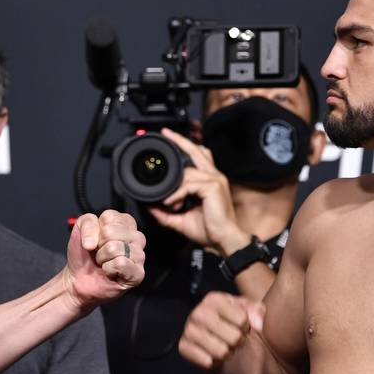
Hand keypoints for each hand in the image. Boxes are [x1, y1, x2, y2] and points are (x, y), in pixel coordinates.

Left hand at [63, 209, 145, 308]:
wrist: (78, 279)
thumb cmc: (84, 254)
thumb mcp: (80, 230)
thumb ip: (87, 223)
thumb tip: (93, 242)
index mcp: (125, 223)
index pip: (109, 217)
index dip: (96, 230)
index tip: (96, 240)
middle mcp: (136, 237)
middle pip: (110, 232)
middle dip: (98, 245)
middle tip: (99, 253)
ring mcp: (140, 255)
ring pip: (114, 248)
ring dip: (102, 258)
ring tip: (104, 263)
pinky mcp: (138, 273)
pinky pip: (121, 263)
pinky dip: (108, 269)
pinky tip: (110, 272)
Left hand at [147, 128, 246, 255]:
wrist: (224, 240)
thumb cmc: (209, 230)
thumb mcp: (181, 219)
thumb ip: (165, 212)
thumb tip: (150, 206)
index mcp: (209, 180)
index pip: (199, 156)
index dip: (185, 147)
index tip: (171, 139)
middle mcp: (214, 176)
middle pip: (197, 151)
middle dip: (180, 140)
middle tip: (166, 133)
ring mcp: (215, 180)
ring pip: (188, 171)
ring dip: (173, 188)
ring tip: (170, 204)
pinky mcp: (213, 187)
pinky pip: (189, 184)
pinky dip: (177, 193)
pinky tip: (173, 204)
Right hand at [179, 292, 264, 369]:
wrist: (213, 338)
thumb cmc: (231, 321)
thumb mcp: (247, 309)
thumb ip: (257, 310)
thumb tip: (258, 325)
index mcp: (213, 299)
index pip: (242, 320)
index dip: (245, 326)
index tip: (239, 325)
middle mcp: (198, 313)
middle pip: (234, 338)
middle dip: (238, 341)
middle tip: (232, 338)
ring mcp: (189, 330)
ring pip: (222, 352)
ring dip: (227, 353)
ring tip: (223, 345)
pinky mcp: (183, 348)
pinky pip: (208, 362)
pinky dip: (213, 362)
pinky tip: (211, 353)